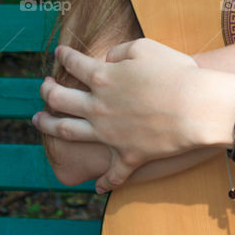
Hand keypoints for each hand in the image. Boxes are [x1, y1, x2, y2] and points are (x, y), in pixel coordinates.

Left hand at [32, 39, 213, 190]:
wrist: (195, 108)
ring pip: (68, 132)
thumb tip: (106, 59)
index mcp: (102, 77)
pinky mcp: (127, 156)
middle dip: (47, 92)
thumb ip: (119, 51)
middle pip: (60, 100)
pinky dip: (104, 181)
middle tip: (43, 88)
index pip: (74, 64)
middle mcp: (97, 107)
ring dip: (49, 127)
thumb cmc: (175, 73)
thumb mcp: (145, 48)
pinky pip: (112, 173)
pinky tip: (98, 187)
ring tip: (39, 122)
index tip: (59, 53)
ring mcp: (108, 134)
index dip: (64, 56)